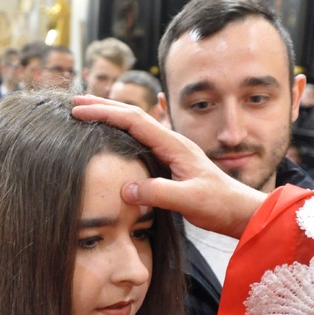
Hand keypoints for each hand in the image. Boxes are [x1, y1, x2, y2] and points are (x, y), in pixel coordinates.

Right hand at [71, 96, 264, 238]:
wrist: (239, 210)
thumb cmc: (218, 204)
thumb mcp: (189, 200)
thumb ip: (159, 193)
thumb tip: (127, 189)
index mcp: (173, 144)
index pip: (133, 120)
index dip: (105, 113)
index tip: (79, 111)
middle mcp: (170, 142)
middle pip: (131, 116)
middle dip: (102, 106)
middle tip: (74, 104)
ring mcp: (169, 150)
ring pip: (134, 126)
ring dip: (109, 117)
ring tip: (86, 114)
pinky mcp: (168, 162)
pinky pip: (138, 141)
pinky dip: (119, 133)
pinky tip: (112, 135)